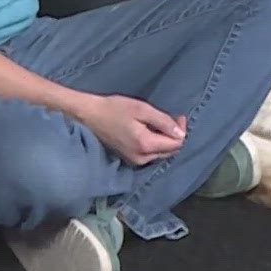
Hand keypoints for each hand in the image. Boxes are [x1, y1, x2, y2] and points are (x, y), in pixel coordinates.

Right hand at [72, 94, 187, 164]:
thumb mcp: (141, 109)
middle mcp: (142, 158)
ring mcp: (135, 161)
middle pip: (170, 151)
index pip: (175, 144)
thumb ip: (163, 121)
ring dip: (165, 140)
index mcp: (146, 145)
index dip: (181, 130)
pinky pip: (150, 154)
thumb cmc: (114, 108)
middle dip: (175, 136)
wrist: (89, 115)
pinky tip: (150, 131)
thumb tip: (181, 134)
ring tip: (160, 123)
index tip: (179, 116)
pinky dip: (155, 144)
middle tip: (173, 118)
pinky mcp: (130, 159)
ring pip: (161, 154)